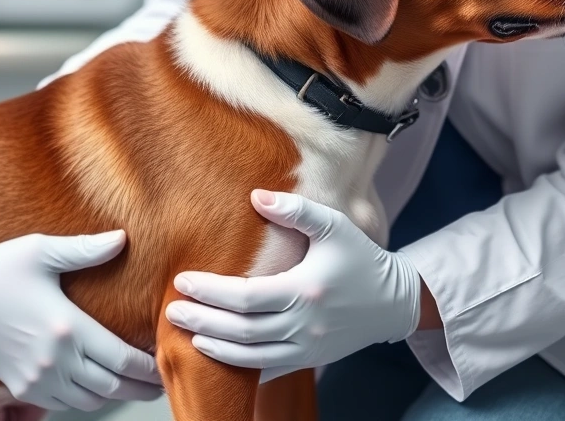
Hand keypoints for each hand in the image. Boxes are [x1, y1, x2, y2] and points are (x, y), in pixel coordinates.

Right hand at [0, 231, 163, 410]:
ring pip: (92, 400)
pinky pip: (66, 404)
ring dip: (118, 395)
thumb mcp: (40, 250)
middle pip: (114, 386)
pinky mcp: (22, 387)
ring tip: (137, 384)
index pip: (123, 358)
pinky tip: (100, 386)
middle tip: (164, 380)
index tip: (167, 360)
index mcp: (66, 327)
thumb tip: (122, 239)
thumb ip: (84, 250)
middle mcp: (55, 360)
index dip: (150, 365)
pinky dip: (89, 399)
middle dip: (143, 385)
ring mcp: (37, 378)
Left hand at [165, 190, 420, 381]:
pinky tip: (216, 355)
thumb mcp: (333, 226)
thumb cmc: (359, 258)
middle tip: (171, 311)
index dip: (211, 291)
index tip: (182, 281)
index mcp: (306, 290)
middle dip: (203, 321)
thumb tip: (256, 196)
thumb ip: (295, 210)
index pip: (246, 297)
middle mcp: (305, 325)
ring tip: (187, 334)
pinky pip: (268, 370)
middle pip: (242, 330)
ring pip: (252, 356)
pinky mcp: (309, 360)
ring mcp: (307, 348)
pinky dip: (240, 366)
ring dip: (216, 348)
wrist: (393, 301)